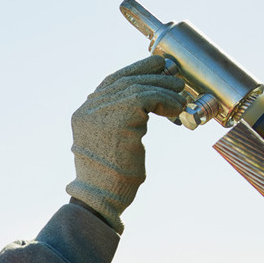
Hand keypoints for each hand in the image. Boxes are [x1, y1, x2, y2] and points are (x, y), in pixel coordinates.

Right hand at [66, 55, 187, 232]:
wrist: (102, 197)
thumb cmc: (109, 178)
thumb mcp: (107, 142)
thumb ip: (116, 121)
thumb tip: (144, 104)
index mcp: (83, 113)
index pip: (111, 82)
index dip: (135, 70)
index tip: (156, 65)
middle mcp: (89, 109)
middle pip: (125, 80)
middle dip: (153, 75)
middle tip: (174, 78)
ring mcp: (102, 113)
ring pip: (139, 87)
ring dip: (164, 89)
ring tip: (180, 96)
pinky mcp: (120, 119)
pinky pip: (149, 98)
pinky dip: (166, 100)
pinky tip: (176, 108)